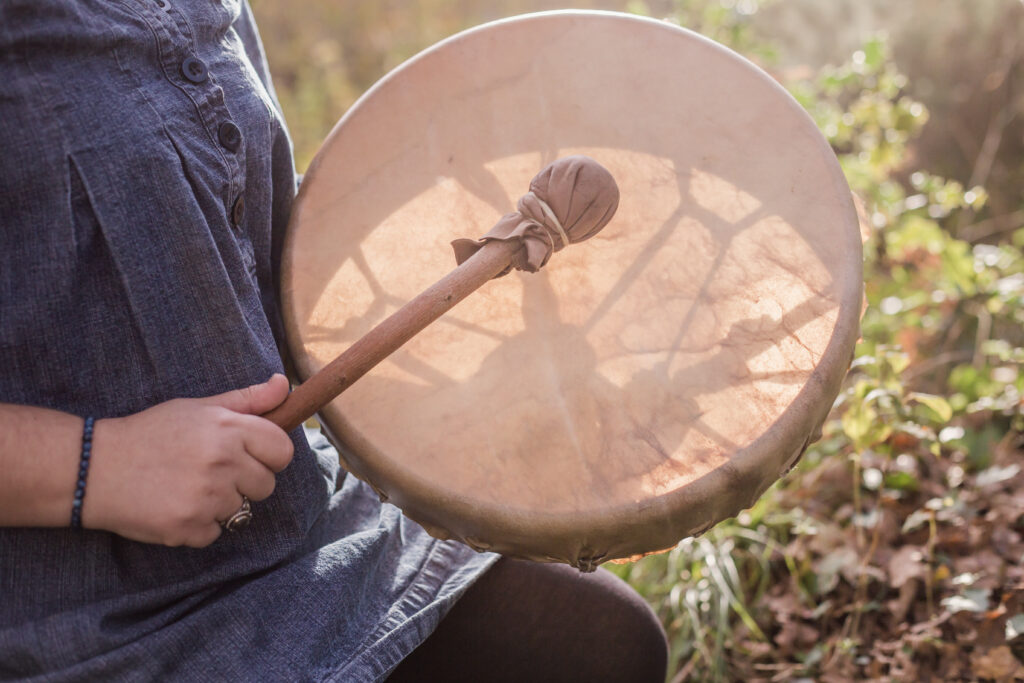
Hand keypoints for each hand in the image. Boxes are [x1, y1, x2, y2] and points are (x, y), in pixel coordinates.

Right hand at [83, 374, 293, 546]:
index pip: (282, 451)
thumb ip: (246, 400)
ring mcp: (207, 498)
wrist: (94, 469)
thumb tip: (284, 385)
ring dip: (221, 504)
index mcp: (228, 429)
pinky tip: (175, 505)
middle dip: (246, 481)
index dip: (269, 454)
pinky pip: (216, 532)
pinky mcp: (189, 528)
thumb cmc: (150, 433)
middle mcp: (222, 463)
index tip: (250, 455)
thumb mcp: (198, 408)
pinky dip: (200, 525)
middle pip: (267, 484)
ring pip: (242, 510)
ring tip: (187, 486)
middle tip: (211, 471)